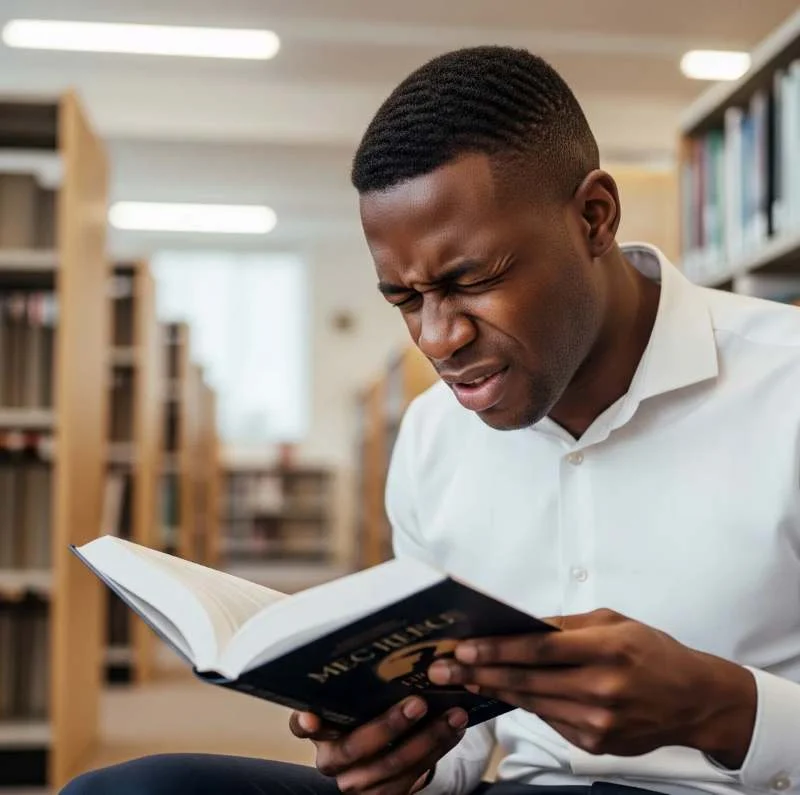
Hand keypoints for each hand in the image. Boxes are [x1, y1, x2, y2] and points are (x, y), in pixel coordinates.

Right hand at [289, 696, 468, 793]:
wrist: (383, 754)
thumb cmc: (370, 711)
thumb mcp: (361, 698)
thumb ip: (364, 683)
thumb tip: (393, 649)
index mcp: (320, 729)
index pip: (301, 726)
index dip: (306, 722)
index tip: (313, 717)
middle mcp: (332, 759)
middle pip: (354, 748)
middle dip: (389, 726)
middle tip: (417, 704)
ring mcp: (356, 782)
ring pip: (391, 765)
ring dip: (427, 739)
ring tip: (453, 715)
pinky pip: (412, 778)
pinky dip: (437, 750)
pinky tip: (453, 730)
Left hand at [428, 608, 755, 766]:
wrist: (694, 701)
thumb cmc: (653, 651)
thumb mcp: (615, 622)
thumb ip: (567, 626)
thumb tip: (521, 625)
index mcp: (607, 649)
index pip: (539, 649)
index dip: (497, 650)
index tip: (463, 648)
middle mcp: (602, 689)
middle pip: (527, 680)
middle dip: (479, 673)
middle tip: (443, 670)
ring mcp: (599, 722)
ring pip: (532, 703)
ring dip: (493, 690)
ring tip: (461, 680)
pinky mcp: (596, 744)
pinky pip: (549, 720)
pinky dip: (524, 705)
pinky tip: (501, 693)